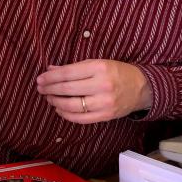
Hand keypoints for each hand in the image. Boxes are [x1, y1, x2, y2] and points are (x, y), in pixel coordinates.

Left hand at [35, 60, 152, 123]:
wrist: (141, 88)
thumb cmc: (115, 72)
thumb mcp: (96, 63)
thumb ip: (73, 67)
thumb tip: (50, 70)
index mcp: (99, 68)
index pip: (67, 73)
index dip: (50, 77)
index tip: (40, 79)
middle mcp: (102, 85)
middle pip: (67, 89)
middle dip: (50, 89)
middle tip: (40, 88)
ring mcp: (104, 103)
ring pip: (72, 106)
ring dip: (56, 102)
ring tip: (49, 98)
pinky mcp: (105, 116)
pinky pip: (80, 118)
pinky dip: (66, 114)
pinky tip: (60, 109)